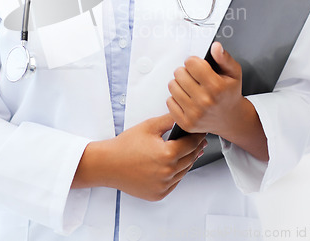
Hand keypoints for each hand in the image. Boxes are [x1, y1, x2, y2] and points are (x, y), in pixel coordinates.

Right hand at [73, 114, 206, 200]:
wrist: (108, 164)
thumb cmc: (125, 146)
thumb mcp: (149, 126)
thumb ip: (168, 120)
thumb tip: (182, 115)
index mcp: (167, 154)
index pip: (192, 144)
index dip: (198, 136)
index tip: (201, 132)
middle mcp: (168, 172)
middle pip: (191, 158)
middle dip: (195, 148)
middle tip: (199, 141)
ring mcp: (164, 185)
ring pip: (184, 172)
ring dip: (187, 161)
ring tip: (186, 151)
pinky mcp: (159, 194)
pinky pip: (174, 183)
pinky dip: (176, 174)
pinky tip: (173, 165)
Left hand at [166, 42, 243, 136]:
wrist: (231, 119)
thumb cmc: (229, 93)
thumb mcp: (233, 73)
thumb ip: (224, 58)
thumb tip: (216, 46)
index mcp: (217, 87)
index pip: (191, 63)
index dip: (193, 61)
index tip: (198, 66)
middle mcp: (205, 101)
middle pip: (179, 73)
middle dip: (185, 72)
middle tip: (194, 77)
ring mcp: (195, 114)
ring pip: (172, 86)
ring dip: (179, 84)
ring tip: (190, 87)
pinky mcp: (186, 123)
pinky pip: (169, 101)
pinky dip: (176, 98)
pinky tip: (187, 99)